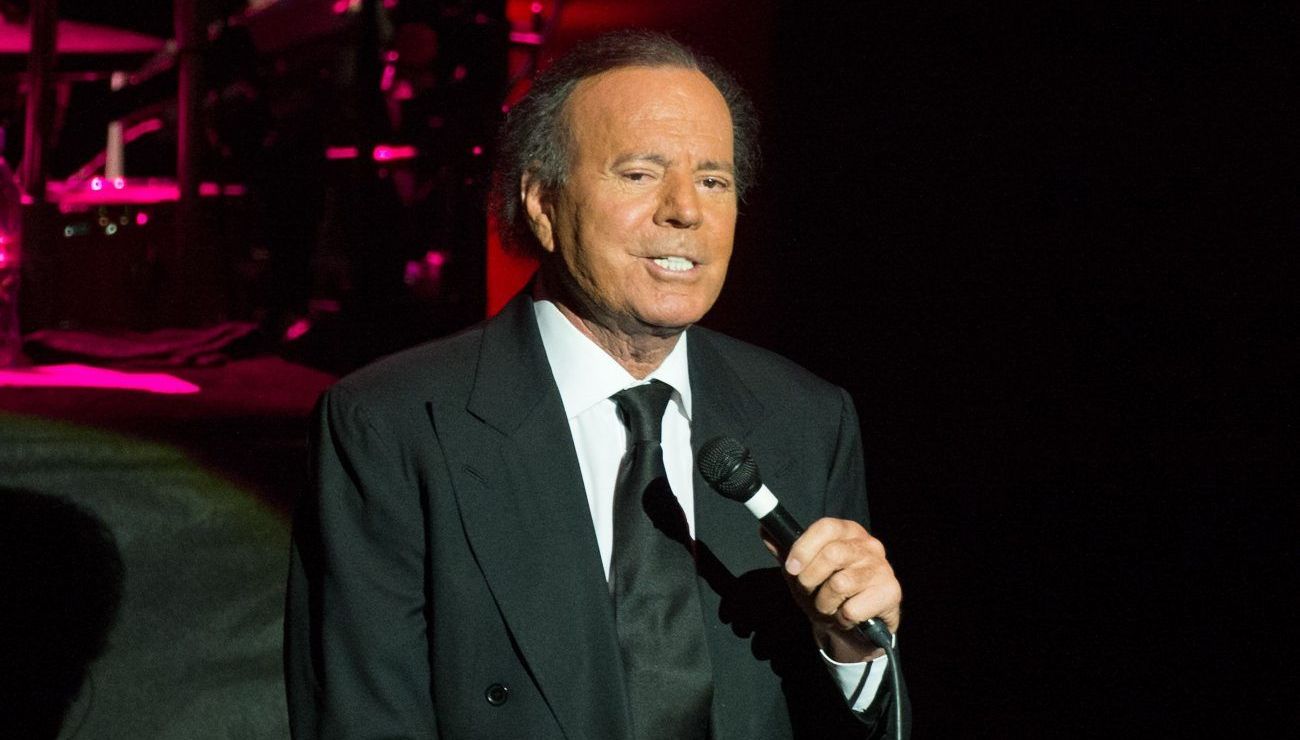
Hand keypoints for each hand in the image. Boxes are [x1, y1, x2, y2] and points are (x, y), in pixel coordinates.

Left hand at [765, 517, 901, 662]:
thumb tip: (765, 531)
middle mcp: (869, 545)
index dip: (804, 547)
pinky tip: (848, 617)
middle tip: (811, 592)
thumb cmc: (828, 593)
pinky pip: (854, 608)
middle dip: (811, 580)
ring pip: (840, 584)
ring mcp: (882, 567)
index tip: (791, 568)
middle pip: (832, 554)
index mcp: (848, 532)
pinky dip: (843, 618)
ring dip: (825, 603)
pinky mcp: (891, 592)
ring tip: (829, 607)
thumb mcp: (803, 572)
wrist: (853, 628)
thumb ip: (786, 552)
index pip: (826, 527)